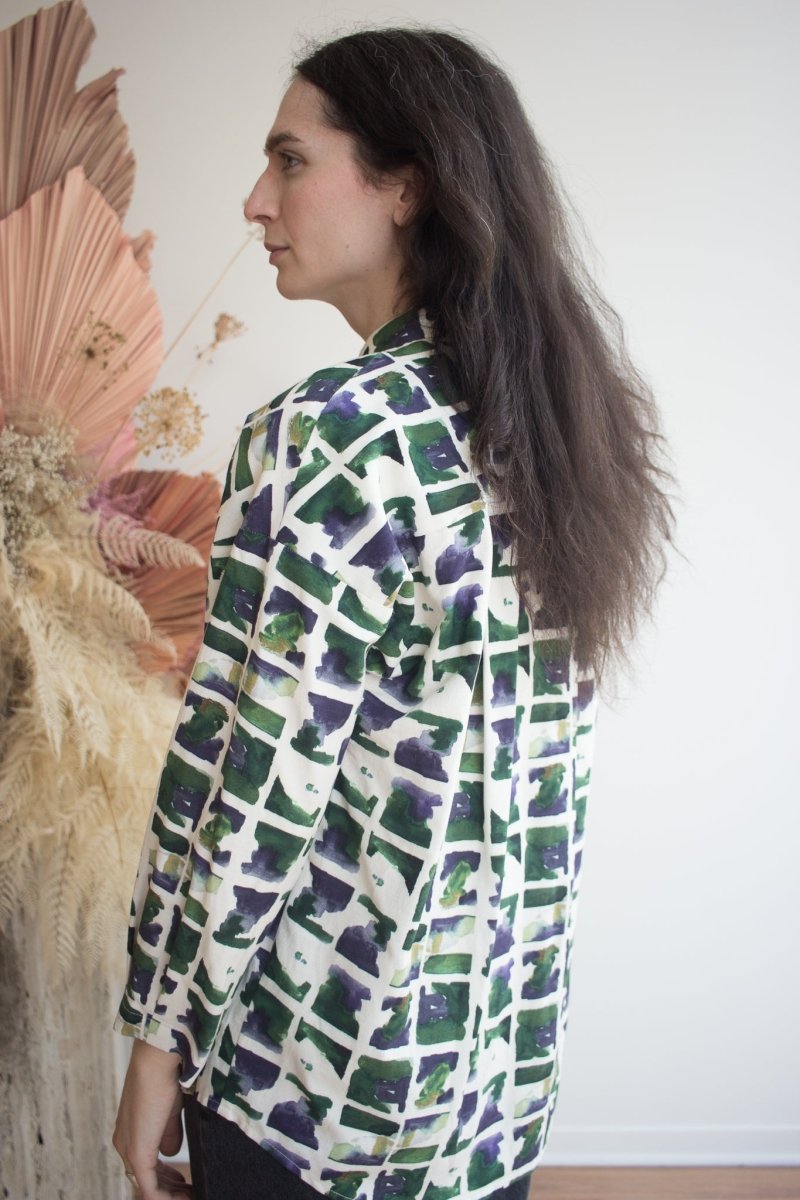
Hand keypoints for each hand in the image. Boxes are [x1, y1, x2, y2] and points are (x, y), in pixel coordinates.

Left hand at [113, 1039, 193, 1197]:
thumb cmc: (165, 1075)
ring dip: (171, 1195)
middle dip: (169, 1190)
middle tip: (190, 1191)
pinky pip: (151, 1190)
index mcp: (130, 1132)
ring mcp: (129, 1151)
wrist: (157, 1061)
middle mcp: (124, 1144)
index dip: (165, 1178)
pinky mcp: (138, 1155)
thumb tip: (172, 1152)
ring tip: (191, 1194)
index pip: (144, 1166)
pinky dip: (167, 1198)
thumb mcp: (170, 1109)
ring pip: (147, 1188)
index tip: (184, 1181)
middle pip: (145, 1181)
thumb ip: (169, 1132)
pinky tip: (186, 1197)